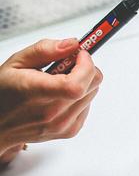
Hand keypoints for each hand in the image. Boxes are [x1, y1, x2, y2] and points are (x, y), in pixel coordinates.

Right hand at [0, 38, 102, 164]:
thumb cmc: (3, 93)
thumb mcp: (16, 63)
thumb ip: (44, 50)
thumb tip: (72, 44)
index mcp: (36, 94)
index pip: (75, 85)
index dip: (85, 66)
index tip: (80, 55)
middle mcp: (51, 113)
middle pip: (92, 85)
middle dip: (86, 68)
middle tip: (69, 63)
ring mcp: (62, 125)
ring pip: (93, 93)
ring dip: (83, 81)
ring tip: (59, 81)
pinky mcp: (70, 130)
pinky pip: (88, 105)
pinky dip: (80, 96)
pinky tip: (60, 95)